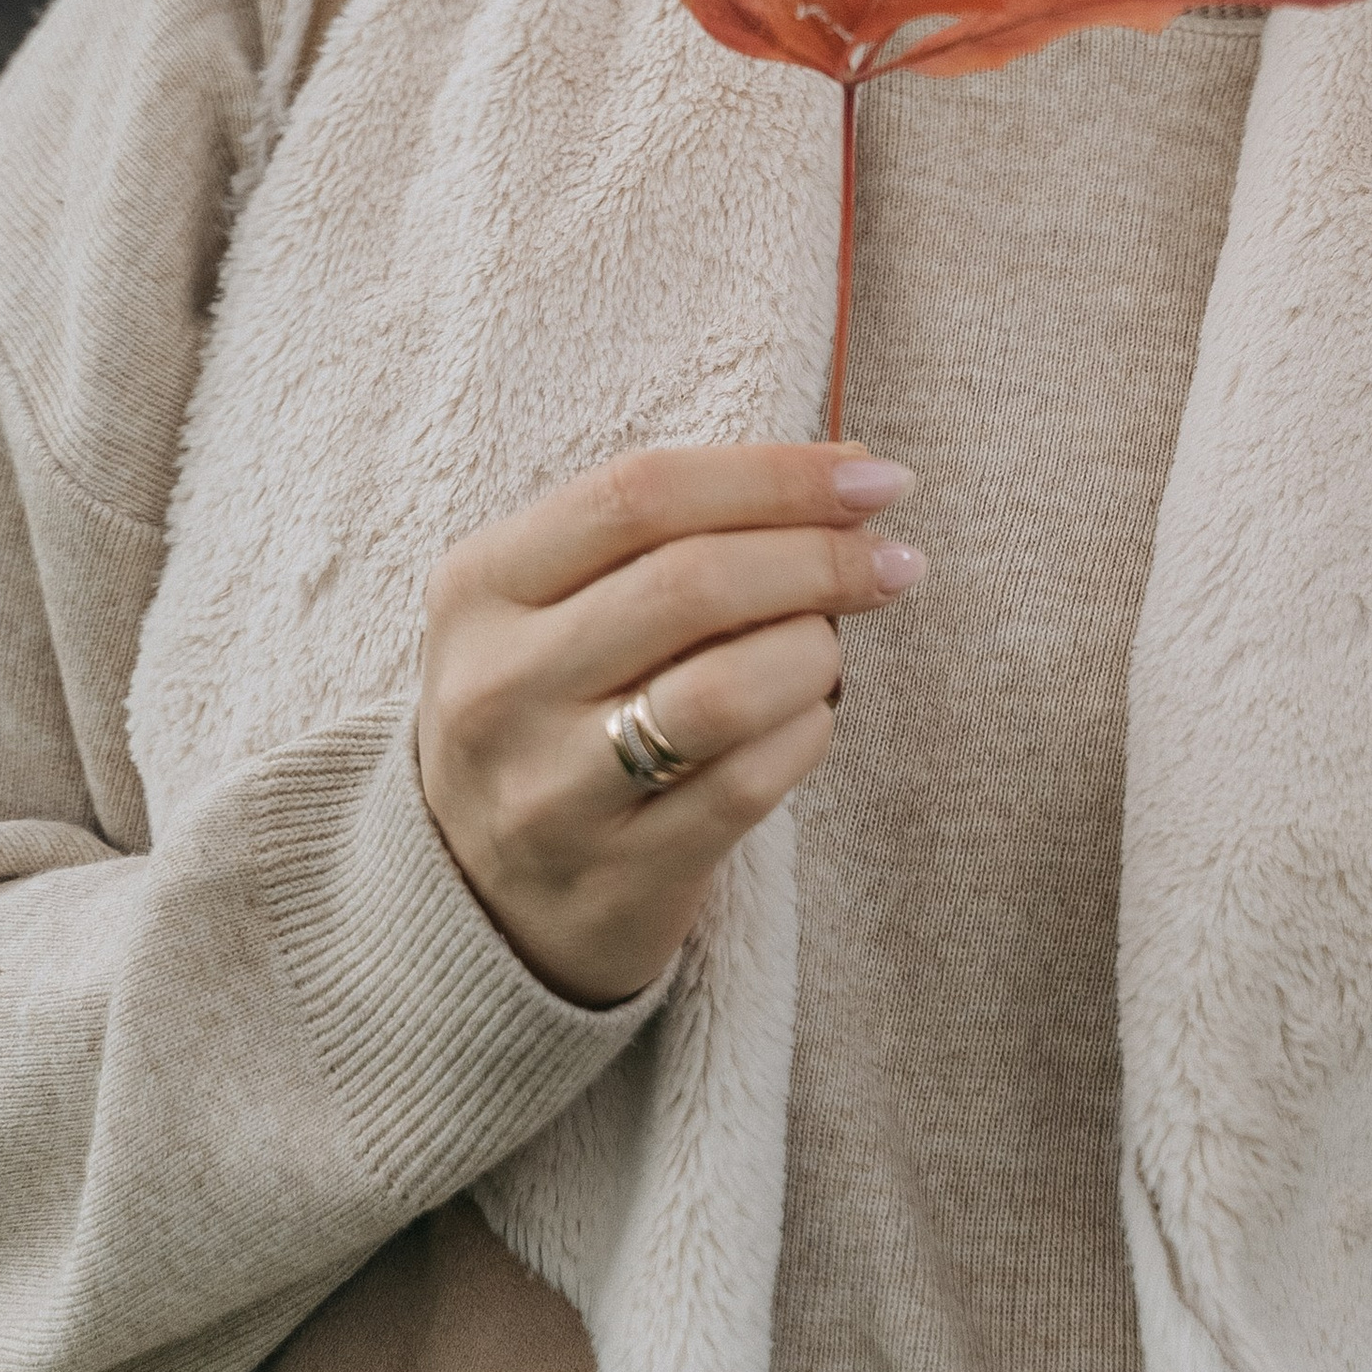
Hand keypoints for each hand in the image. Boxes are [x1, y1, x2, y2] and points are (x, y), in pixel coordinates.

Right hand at [417, 440, 924, 1005]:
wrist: (478, 899)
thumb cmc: (554, 706)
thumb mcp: (556, 603)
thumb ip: (675, 532)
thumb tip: (852, 472)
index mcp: (480, 587)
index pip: (640, 492)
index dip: (773, 474)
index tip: (873, 477)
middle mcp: (498, 687)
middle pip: (691, 582)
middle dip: (820, 557)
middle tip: (893, 560)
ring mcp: (550, 793)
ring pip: (724, 690)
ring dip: (812, 650)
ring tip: (832, 645)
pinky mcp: (615, 878)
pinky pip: (747, 786)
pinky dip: (804, 732)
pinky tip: (809, 716)